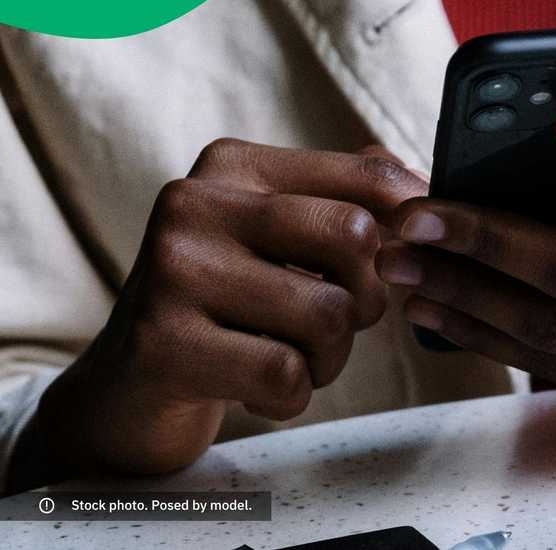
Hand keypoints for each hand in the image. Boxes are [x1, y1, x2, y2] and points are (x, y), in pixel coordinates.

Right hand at [14, 140, 426, 489]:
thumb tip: (419, 183)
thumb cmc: (227, 308)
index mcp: (233, 167)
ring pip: (327, 313)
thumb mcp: (278, 240)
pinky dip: (290, 396)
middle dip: (365, 298)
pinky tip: (255, 389)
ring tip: (290, 362)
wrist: (129, 388)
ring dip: (328, 358)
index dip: (409, 221)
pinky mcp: (164, 343)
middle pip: (353, 237)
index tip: (415, 254)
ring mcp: (173, 272)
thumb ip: (345, 200)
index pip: (363, 174)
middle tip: (335, 325)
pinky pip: (286, 373)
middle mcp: (195, 204)